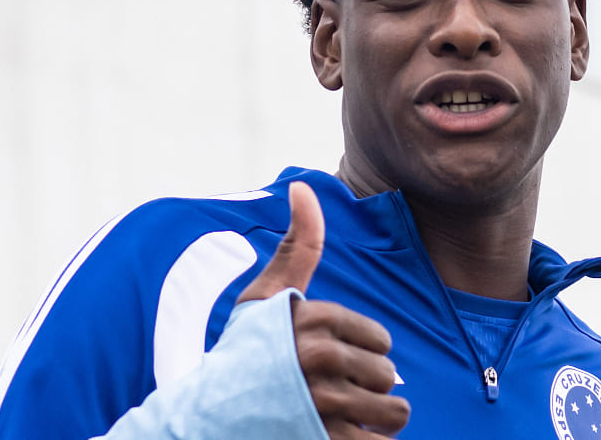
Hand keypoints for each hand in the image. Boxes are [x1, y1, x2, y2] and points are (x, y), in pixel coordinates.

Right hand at [236, 182, 410, 438]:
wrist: (206, 419)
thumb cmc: (242, 355)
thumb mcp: (264, 298)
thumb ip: (297, 246)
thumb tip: (302, 186)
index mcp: (313, 318)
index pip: (380, 339)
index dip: (359, 352)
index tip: (326, 360)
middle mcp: (318, 357)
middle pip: (387, 375)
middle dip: (366, 387)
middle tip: (328, 392)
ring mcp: (322, 402)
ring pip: (393, 412)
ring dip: (375, 420)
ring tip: (343, 416)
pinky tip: (342, 437)